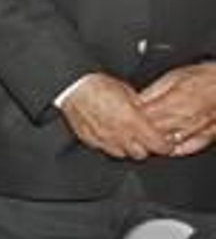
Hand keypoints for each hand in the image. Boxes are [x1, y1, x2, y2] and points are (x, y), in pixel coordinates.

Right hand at [58, 72, 172, 158]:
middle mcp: (119, 134)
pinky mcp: (89, 139)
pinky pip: (104, 148)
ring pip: (123, 154)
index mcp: (132, 121)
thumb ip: (140, 108)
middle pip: (141, 154)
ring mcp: (103, 138)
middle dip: (146, 147)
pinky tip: (109, 134)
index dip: (164, 145)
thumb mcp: (127, 91)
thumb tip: (147, 115)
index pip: (157, 144)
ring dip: (127, 148)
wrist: (72, 85)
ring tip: (126, 136)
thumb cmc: (97, 84)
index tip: (166, 142)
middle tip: (146, 139)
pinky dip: (110, 144)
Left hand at [139, 62, 215, 156]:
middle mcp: (185, 119)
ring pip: (168, 143)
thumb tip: (136, 100)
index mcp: (175, 101)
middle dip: (140, 133)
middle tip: (130, 131)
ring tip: (145, 139)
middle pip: (154, 132)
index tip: (123, 119)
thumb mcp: (173, 77)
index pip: (145, 117)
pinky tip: (166, 147)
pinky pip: (187, 148)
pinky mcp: (208, 136)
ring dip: (155, 142)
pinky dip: (175, 149)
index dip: (132, 119)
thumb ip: (153, 91)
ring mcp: (197, 130)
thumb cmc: (206, 77)